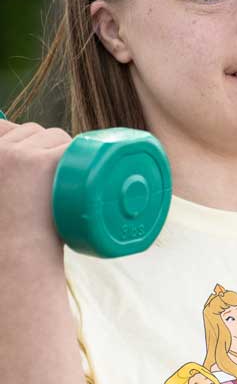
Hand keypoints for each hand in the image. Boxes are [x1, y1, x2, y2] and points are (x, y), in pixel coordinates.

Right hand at [0, 119, 72, 250]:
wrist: (19, 256)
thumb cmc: (8, 231)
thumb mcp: (0, 192)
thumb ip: (4, 174)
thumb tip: (22, 168)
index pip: (2, 128)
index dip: (18, 140)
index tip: (29, 160)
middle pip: (33, 131)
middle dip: (44, 148)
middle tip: (47, 182)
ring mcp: (22, 153)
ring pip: (56, 135)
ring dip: (63, 151)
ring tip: (61, 184)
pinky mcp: (47, 160)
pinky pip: (74, 145)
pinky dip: (82, 157)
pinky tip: (77, 177)